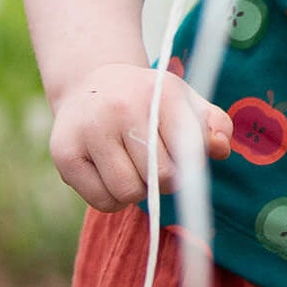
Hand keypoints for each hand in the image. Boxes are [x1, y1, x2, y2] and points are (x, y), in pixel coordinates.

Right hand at [48, 60, 233, 212]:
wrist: (91, 83)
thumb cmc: (147, 101)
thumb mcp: (184, 101)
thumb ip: (213, 124)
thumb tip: (220, 149)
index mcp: (160, 93)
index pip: (190, 151)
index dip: (190, 165)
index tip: (181, 159)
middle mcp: (122, 108)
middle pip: (162, 177)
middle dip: (165, 180)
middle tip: (156, 165)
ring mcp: (90, 130)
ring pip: (129, 192)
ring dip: (138, 191)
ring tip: (133, 169)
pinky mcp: (65, 154)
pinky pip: (102, 202)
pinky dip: (112, 200)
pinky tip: (110, 175)